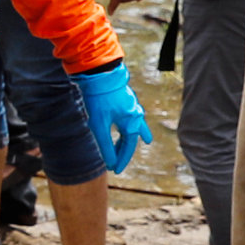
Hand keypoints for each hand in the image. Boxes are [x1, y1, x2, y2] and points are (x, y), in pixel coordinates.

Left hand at [72, 62, 149, 176]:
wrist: (99, 73)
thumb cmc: (99, 99)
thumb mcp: (99, 126)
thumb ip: (105, 146)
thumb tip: (110, 164)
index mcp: (132, 122)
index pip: (128, 147)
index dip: (122, 160)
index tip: (115, 171)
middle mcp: (135, 115)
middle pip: (132, 138)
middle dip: (125, 150)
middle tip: (118, 162)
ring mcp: (131, 106)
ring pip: (134, 126)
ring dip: (131, 137)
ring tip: (145, 141)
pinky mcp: (125, 100)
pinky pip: (131, 116)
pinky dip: (131, 123)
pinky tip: (132, 122)